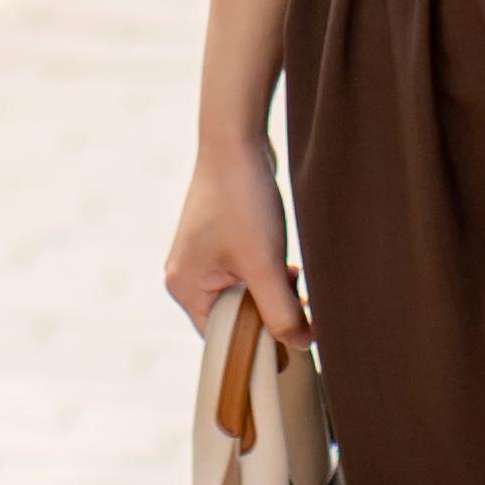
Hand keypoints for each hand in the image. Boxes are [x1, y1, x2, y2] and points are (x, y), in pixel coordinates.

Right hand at [164, 128, 311, 357]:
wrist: (235, 138)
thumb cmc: (243, 200)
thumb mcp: (264, 263)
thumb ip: (281, 311)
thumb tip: (300, 345)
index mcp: (185, 288)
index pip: (222, 338)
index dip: (258, 342)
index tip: (292, 336)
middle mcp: (185, 274)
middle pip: (233, 317)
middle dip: (268, 312)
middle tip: (298, 301)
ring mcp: (199, 256)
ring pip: (243, 294)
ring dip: (272, 291)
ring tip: (294, 276)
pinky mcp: (217, 239)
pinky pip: (244, 272)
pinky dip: (267, 273)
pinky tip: (288, 263)